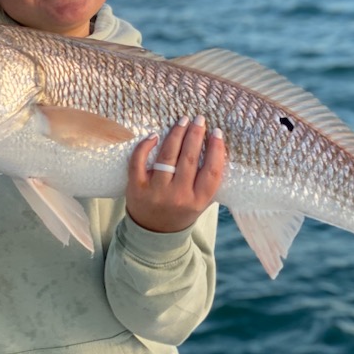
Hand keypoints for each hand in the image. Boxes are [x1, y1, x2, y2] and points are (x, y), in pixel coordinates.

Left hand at [125, 115, 224, 233]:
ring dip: (176, 134)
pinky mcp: (136, 187)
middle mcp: (178, 196)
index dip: (216, 149)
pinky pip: (139, 161)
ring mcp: (156, 192)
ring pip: (167, 157)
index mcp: (198, 200)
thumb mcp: (200, 202)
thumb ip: (207, 180)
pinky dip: (145, 146)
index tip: (217, 132)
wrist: (153, 234)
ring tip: (182, 121)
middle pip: (189, 159)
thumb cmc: (181, 211)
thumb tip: (216, 144)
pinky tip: (155, 135)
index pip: (212, 171)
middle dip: (195, 134)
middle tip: (199, 119)